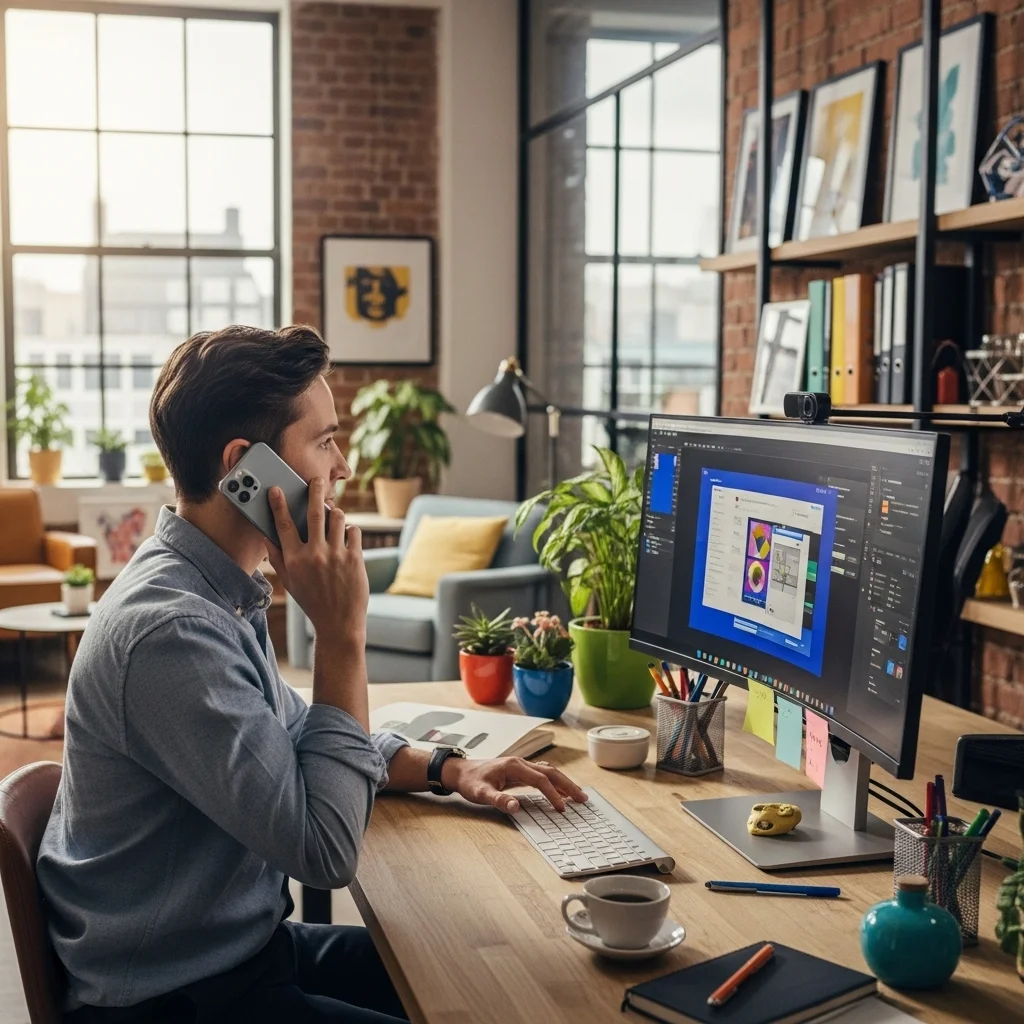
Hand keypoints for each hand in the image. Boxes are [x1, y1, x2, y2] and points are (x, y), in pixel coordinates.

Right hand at [265, 478, 367, 643]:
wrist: (338, 622)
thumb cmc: (312, 600)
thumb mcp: (290, 582)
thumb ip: (277, 558)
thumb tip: (266, 535)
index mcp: (294, 560)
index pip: (283, 525)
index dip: (278, 505)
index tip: (276, 489)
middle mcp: (314, 555)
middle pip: (314, 513)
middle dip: (314, 491)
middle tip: (316, 480)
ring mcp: (336, 556)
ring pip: (337, 518)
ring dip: (336, 513)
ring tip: (333, 517)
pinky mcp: (355, 558)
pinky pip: (354, 531)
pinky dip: (350, 530)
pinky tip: (346, 538)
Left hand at [441, 756, 587, 814]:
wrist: (460, 772)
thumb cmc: (470, 782)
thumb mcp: (481, 794)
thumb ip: (499, 800)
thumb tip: (516, 807)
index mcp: (514, 766)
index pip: (540, 780)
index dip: (552, 794)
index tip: (562, 808)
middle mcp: (521, 763)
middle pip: (550, 772)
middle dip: (567, 785)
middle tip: (582, 798)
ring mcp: (521, 766)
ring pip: (549, 772)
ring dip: (564, 783)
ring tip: (578, 795)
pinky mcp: (520, 771)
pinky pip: (542, 775)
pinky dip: (555, 782)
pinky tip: (560, 790)